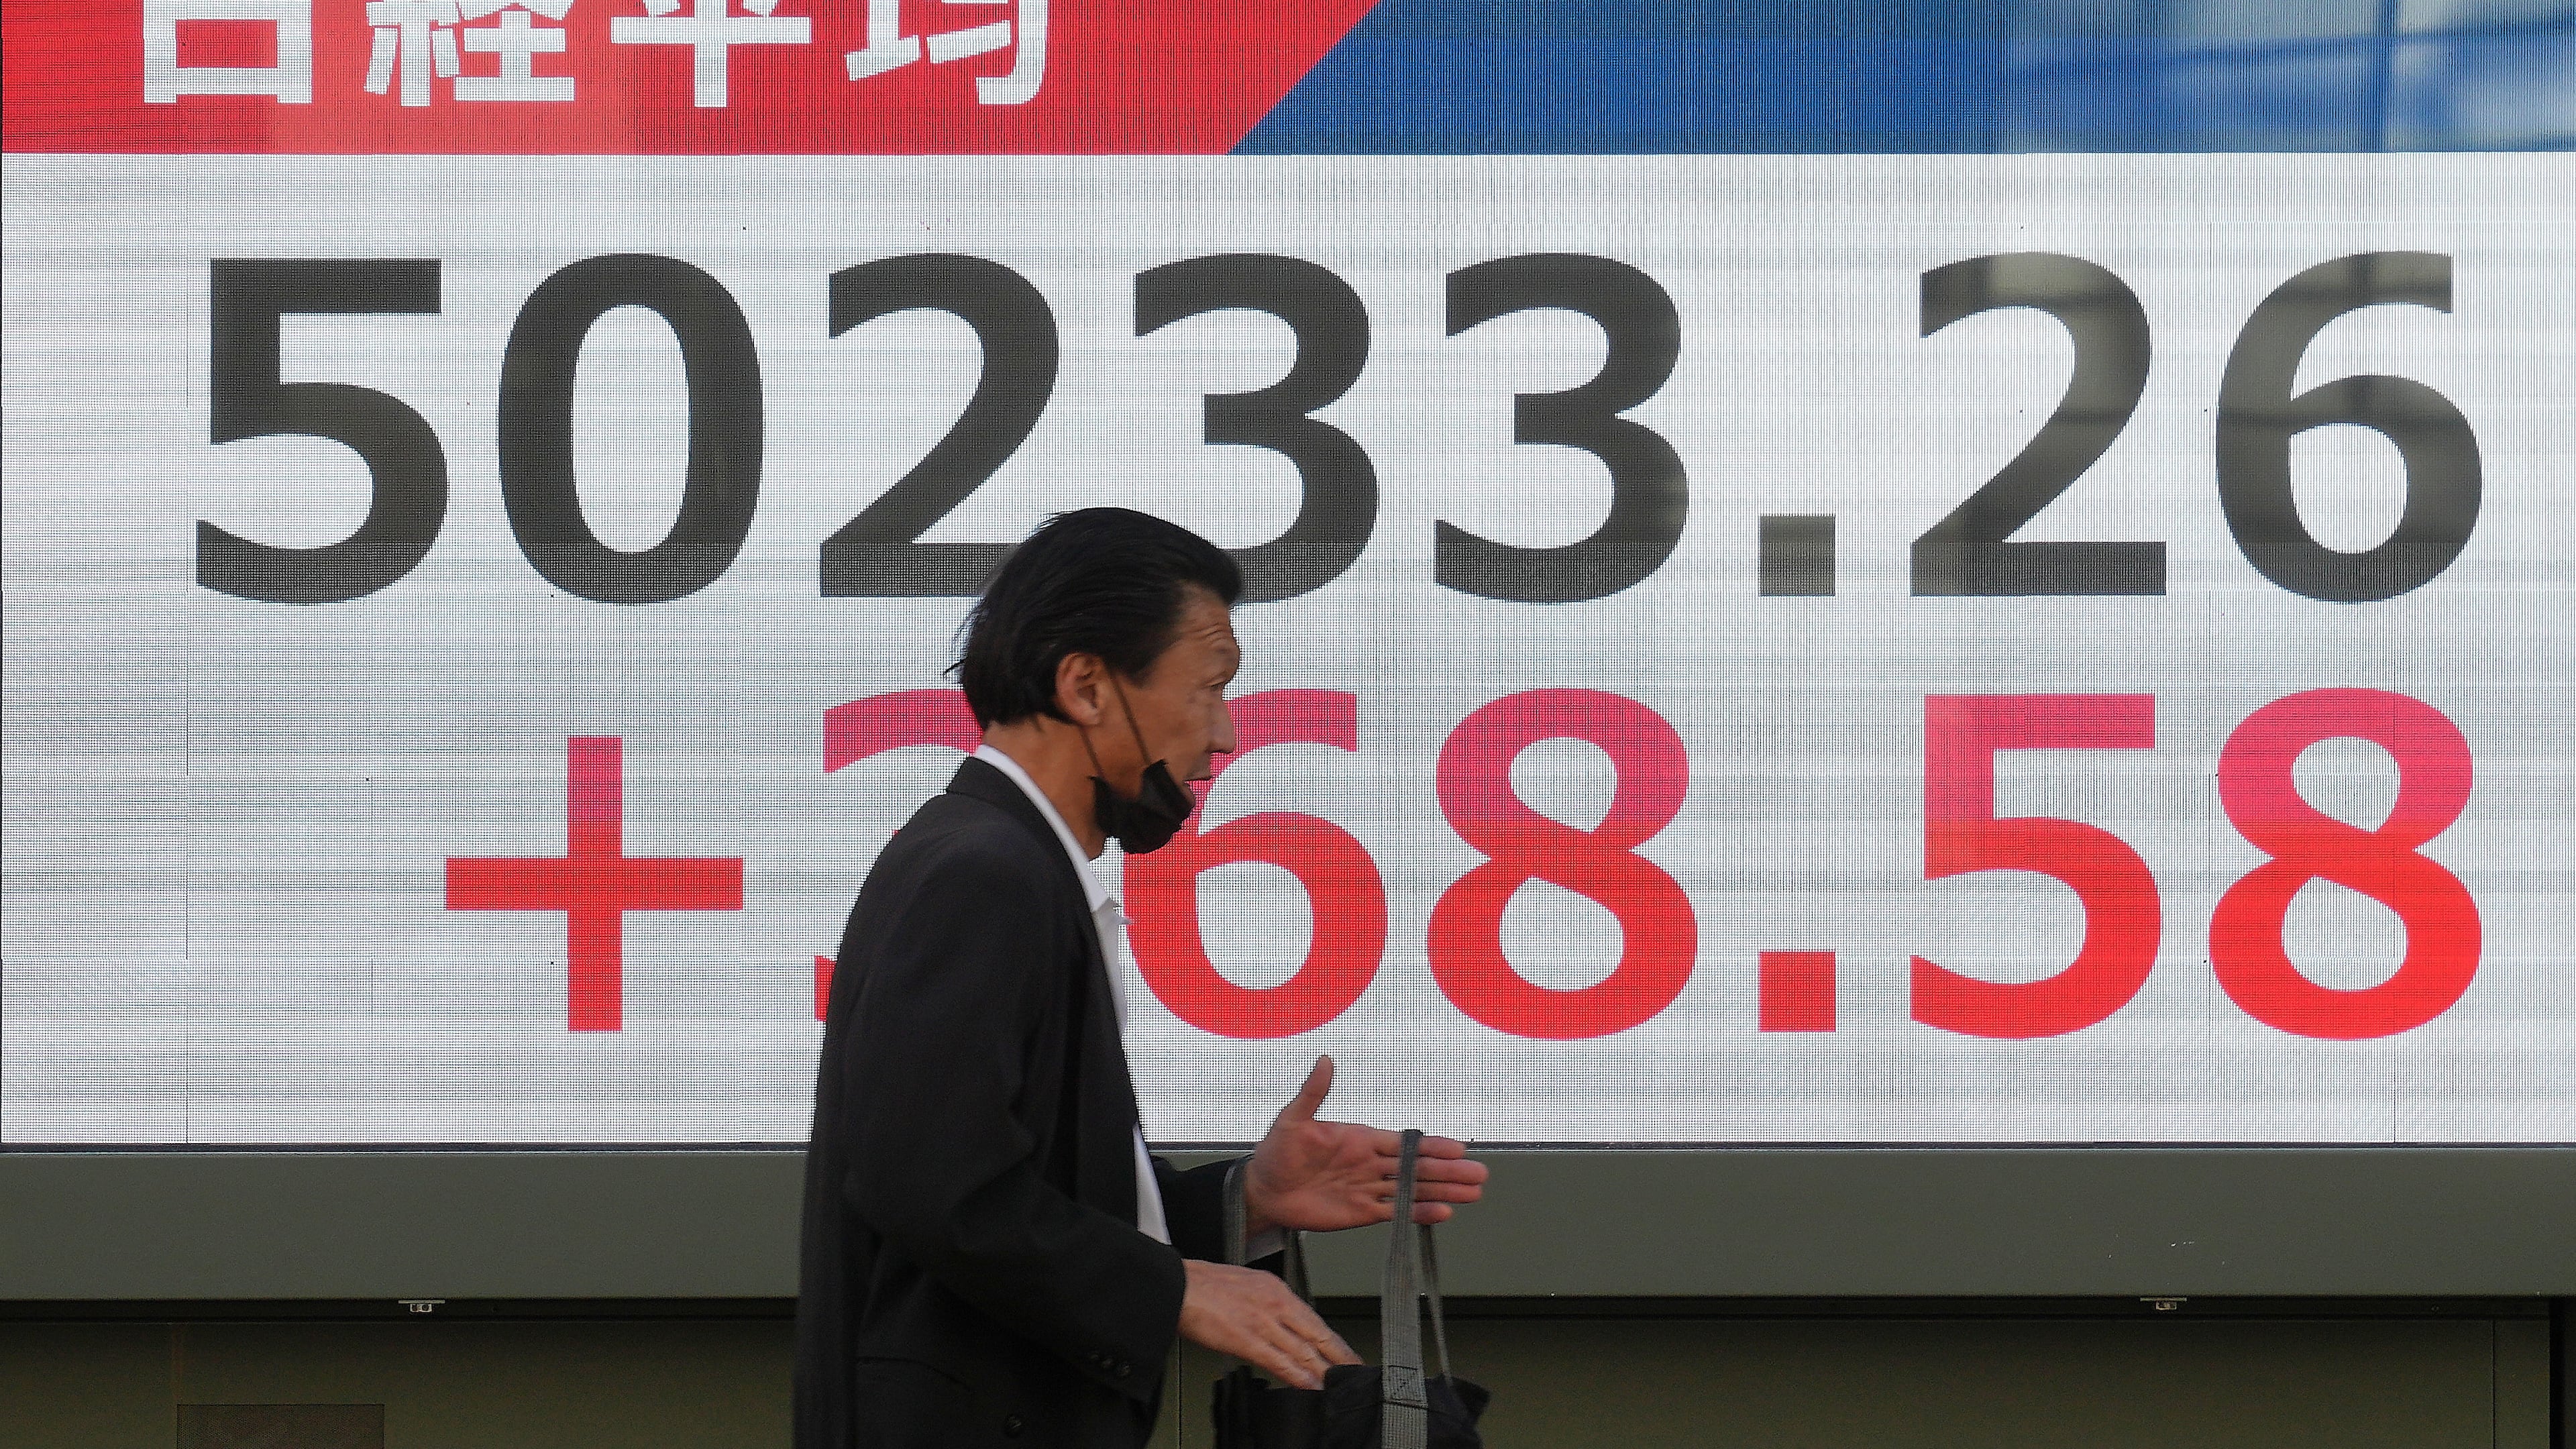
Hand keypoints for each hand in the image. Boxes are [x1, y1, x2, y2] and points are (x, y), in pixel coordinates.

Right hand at [1178, 1259, 1357, 1389]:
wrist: (1177, 1285)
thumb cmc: (1203, 1285)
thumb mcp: (1247, 1284)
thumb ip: (1268, 1302)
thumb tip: (1282, 1321)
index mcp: (1275, 1288)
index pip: (1314, 1319)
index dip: (1334, 1340)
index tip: (1347, 1353)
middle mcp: (1276, 1303)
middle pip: (1317, 1335)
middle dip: (1340, 1357)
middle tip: (1357, 1372)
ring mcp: (1264, 1323)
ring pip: (1304, 1351)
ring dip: (1325, 1371)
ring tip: (1341, 1385)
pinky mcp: (1247, 1340)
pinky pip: (1280, 1362)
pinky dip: (1299, 1377)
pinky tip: (1312, 1387)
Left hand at [1241, 1056, 1488, 1239]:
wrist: (1263, 1191)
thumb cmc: (1275, 1152)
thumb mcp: (1292, 1120)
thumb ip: (1313, 1094)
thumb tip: (1325, 1059)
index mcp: (1360, 1139)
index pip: (1403, 1143)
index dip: (1431, 1146)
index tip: (1459, 1148)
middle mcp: (1371, 1164)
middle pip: (1417, 1168)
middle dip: (1448, 1171)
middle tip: (1480, 1174)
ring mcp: (1369, 1189)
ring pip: (1414, 1190)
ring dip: (1443, 1191)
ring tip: (1475, 1194)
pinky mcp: (1362, 1213)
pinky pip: (1396, 1213)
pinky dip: (1419, 1213)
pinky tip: (1443, 1213)